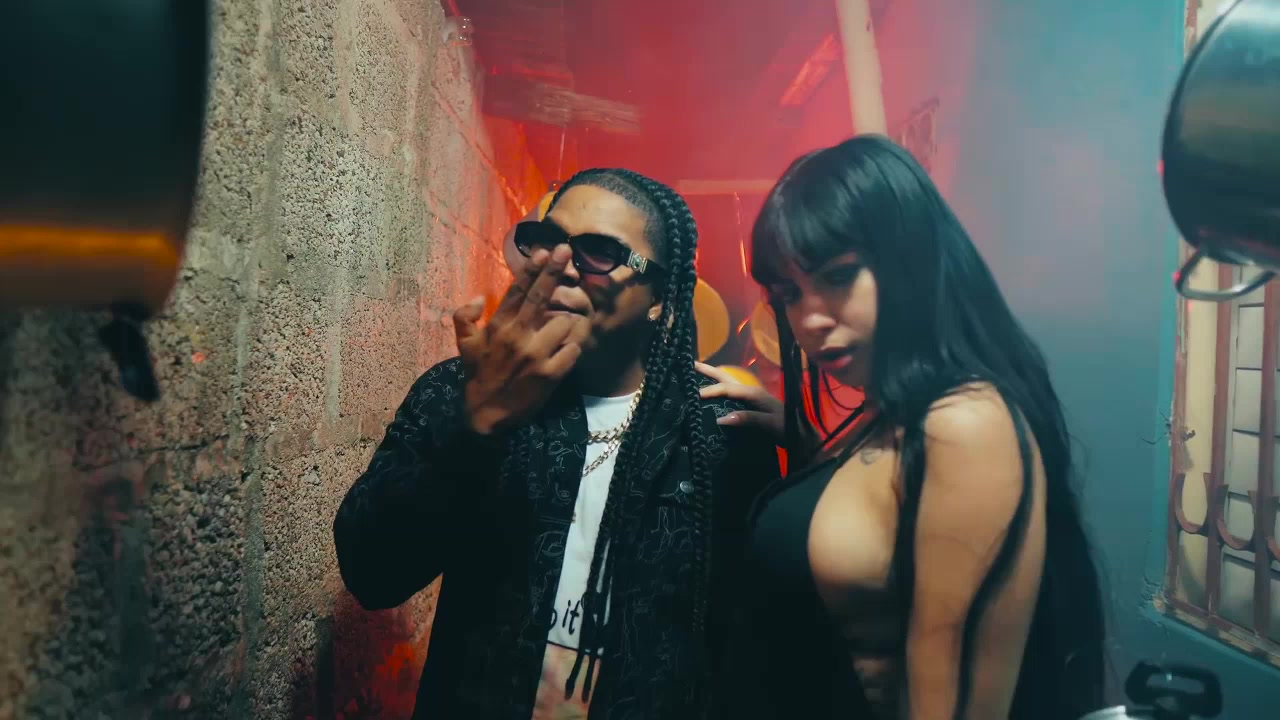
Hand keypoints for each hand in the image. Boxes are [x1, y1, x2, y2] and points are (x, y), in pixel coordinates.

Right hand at [454, 244, 589, 434]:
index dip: (531, 269)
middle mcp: (518, 336)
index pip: (517, 291)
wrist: (486, 415)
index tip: (544, 251)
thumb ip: (465, 317)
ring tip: (562, 328)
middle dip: (554, 270)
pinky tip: (567, 349)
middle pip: (541, 296)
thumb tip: (479, 296)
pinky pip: (573, 349)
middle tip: (566, 250)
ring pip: (564, 322)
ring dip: (567, 321)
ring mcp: (536, 355)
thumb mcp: (464, 345)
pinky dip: (573, 346)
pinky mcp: (551, 373)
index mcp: (498, 326)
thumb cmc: (478, 375)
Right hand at [696, 362, 784, 442]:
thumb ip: (747, 419)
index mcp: (754, 393)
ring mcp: (751, 398)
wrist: (802, 436)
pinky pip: (731, 394)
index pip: (727, 388)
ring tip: (695, 373)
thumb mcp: (769, 424)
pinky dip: (718, 390)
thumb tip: (720, 418)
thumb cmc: (788, 429)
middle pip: (726, 378)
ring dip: (712, 378)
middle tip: (690, 363)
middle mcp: (751, 391)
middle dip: (708, 370)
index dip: (709, 390)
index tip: (693, 395)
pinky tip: (711, 394)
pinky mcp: (751, 406)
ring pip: (728, 383)